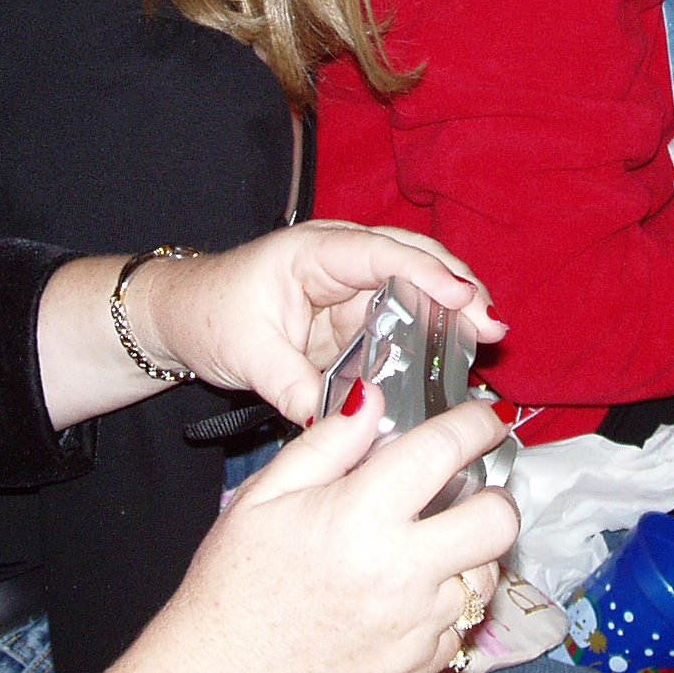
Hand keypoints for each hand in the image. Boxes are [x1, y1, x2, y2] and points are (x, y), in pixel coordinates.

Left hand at [132, 221, 502, 424]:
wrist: (180, 318)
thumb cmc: (208, 315)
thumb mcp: (247, 355)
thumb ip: (295, 387)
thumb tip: (346, 420)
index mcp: (313, 252)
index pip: (381, 254)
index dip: (427, 273)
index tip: (465, 297)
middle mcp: (340, 260)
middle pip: (413, 262)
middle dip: (457, 289)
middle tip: (493, 325)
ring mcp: (350, 288)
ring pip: (414, 291)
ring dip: (451, 313)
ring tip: (487, 341)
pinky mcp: (354, 317)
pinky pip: (400, 322)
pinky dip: (428, 337)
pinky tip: (454, 360)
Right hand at [149, 403, 520, 672]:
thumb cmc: (233, 582)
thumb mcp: (264, 495)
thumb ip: (328, 443)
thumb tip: (372, 399)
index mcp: (361, 516)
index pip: (446, 451)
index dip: (476, 424)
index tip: (480, 420)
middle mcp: (400, 572)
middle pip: (498, 521)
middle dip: (494, 496)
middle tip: (472, 491)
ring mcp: (415, 626)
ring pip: (485, 575)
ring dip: (471, 552)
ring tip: (433, 545)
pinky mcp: (418, 667)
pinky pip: (461, 625)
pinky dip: (447, 604)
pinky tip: (410, 595)